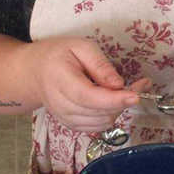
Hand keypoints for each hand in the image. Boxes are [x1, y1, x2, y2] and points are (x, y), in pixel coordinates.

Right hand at [26, 36, 149, 132]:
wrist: (34, 73)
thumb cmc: (58, 55)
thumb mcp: (80, 47)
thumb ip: (100, 64)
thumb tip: (118, 85)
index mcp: (60, 80)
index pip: (89, 97)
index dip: (114, 99)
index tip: (135, 95)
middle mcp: (60, 104)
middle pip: (99, 112)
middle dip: (123, 101)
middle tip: (140, 84)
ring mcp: (64, 118)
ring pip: (102, 122)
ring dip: (118, 108)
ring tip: (124, 90)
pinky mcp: (71, 125)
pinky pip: (97, 126)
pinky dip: (110, 115)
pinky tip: (112, 100)